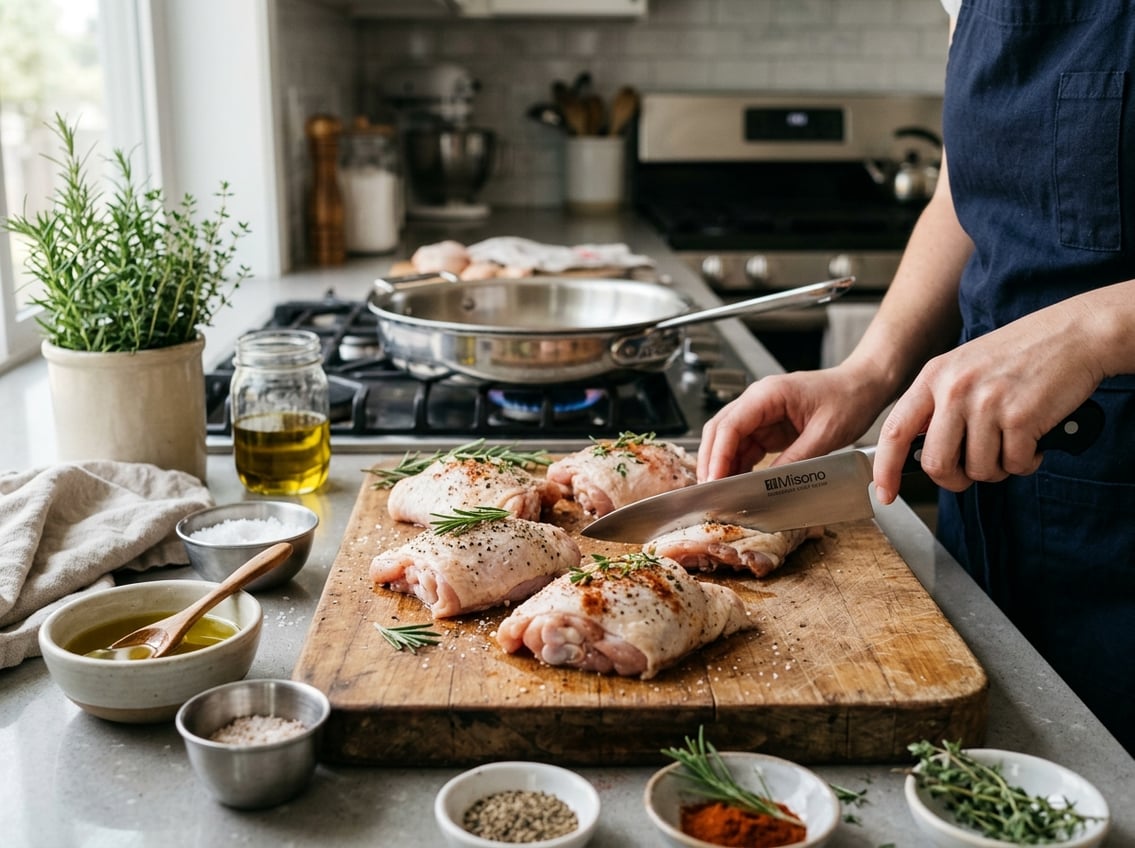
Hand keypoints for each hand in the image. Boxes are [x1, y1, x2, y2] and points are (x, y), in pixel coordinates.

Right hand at [697, 366, 889, 481]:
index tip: (714, 480)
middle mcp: (757, 401)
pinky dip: (738, 467)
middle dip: (711, 462)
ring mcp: (761, 415)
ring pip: (728, 442)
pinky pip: (745, 448)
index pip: (729, 425)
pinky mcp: (768, 428)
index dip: (717, 455)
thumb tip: (770, 485)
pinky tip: (738, 485)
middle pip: (719, 432)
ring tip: (722, 494)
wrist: (864, 386)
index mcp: (767, 394)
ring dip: (723, 466)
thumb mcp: (825, 434)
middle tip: (711, 492)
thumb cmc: (848, 398)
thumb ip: (796, 459)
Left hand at [871, 303, 1106, 502]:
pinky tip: (1034, 439)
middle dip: (955, 479)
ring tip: (1012, 442)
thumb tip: (916, 449)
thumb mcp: (964, 367)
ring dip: (999, 468)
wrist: (1075, 334)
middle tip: (974, 470)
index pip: (894, 431)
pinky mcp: (1020, 417)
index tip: (884, 493)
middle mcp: (954, 389)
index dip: (885, 469)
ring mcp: (987, 403)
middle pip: (936, 464)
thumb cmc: (1021, 354)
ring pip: (979, 470)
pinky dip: (1026, 462)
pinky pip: (1014, 465)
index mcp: (934, 376)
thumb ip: (938, 403)